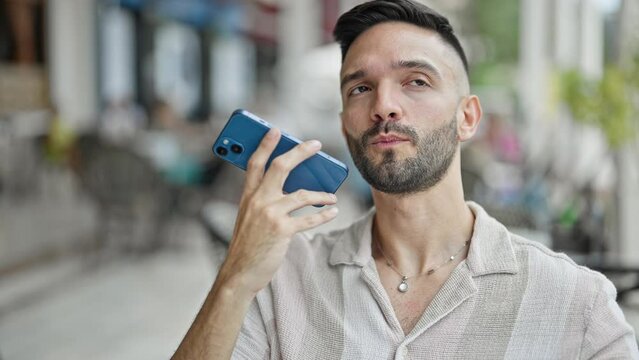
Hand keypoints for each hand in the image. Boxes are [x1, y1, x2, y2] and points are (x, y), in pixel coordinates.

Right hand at [216, 128, 338, 295]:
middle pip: (280, 167)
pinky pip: (309, 218)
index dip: (265, 144)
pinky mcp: (282, 230)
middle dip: (300, 152)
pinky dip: (324, 214)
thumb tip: (294, 187)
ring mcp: (269, 214)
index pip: (254, 163)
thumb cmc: (248, 245)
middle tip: (316, 145)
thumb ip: (264, 201)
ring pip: (302, 194)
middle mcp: (257, 200)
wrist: (240, 272)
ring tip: (332, 196)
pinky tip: (332, 211)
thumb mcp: (248, 217)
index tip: (276, 130)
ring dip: (322, 194)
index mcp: (247, 196)